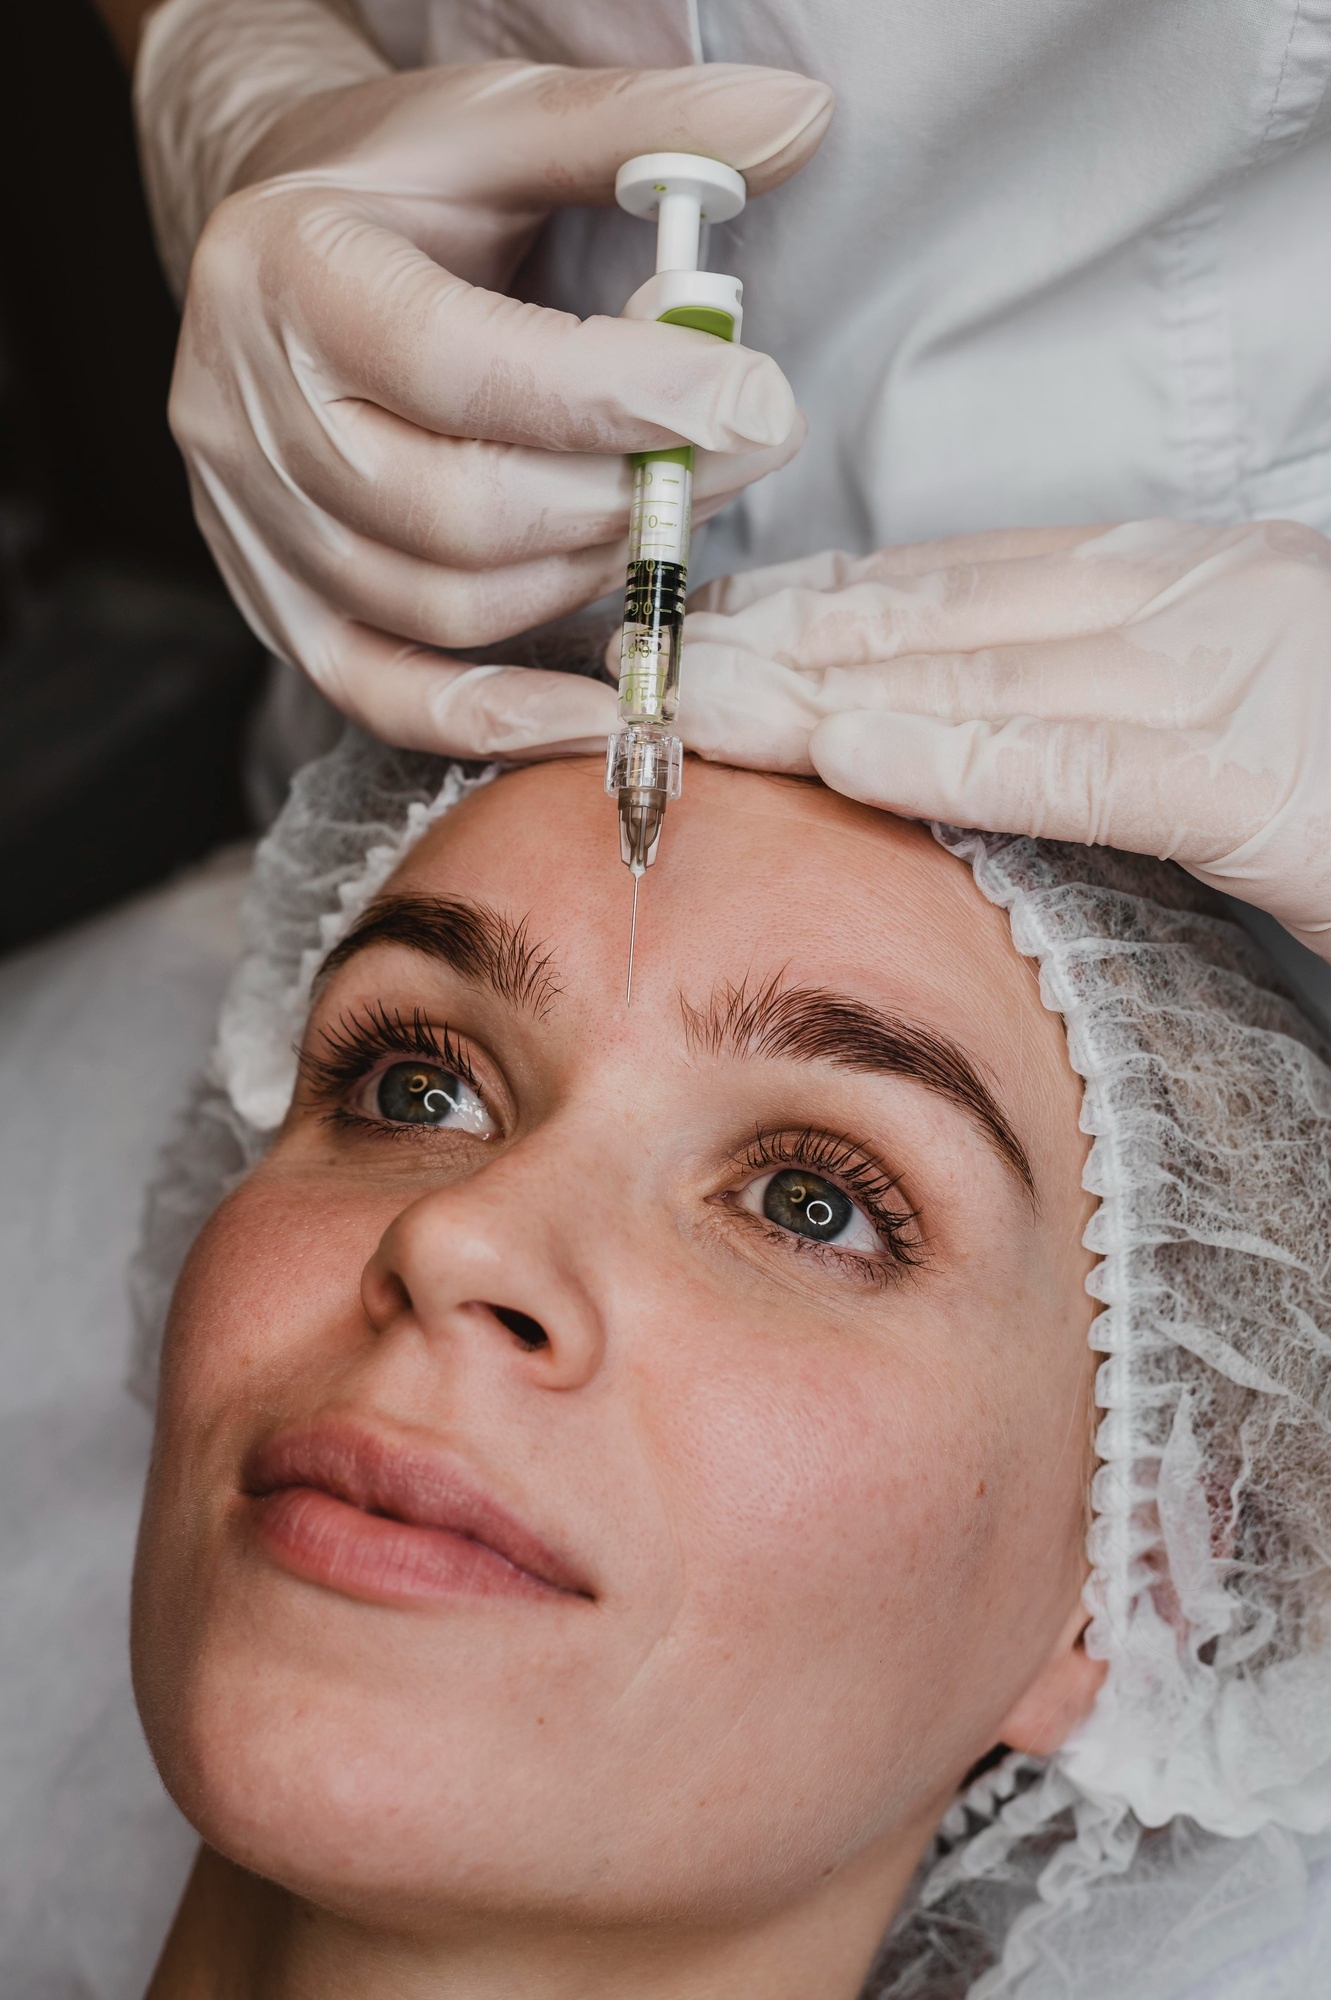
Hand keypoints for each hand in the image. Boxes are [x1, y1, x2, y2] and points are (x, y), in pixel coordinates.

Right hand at [143, 1, 830, 753]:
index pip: (465, 365)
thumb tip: (799, 118)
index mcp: (292, 271)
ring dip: (586, 580)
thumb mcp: (500, 122)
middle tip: (737, 459)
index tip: (750, 398)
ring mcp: (254, 524)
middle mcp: (251, 410)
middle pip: (459, 510)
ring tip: (668, 522)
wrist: (274, 241)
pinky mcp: (279, 604)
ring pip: (443, 607)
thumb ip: (640, 129)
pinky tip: (598, 714)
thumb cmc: (393, 186)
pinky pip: (387, 697)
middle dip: (625, 499)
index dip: (621, 398)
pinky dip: (499, 721)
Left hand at [678, 521, 1330, 958]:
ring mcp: (1231, 678)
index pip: (963, 585)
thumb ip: (1105, 717)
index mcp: (1181, 589)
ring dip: (821, 686)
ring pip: (983, 672)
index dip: (822, 602)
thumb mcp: (1230, 721)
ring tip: (691, 700)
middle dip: (782, 637)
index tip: (711, 624)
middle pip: (940, 615)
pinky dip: (961, 757)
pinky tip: (853, 756)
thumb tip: (959, 738)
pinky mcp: (1265, 780)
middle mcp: (1191, 605)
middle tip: (645, 657)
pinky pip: (1086, 765)